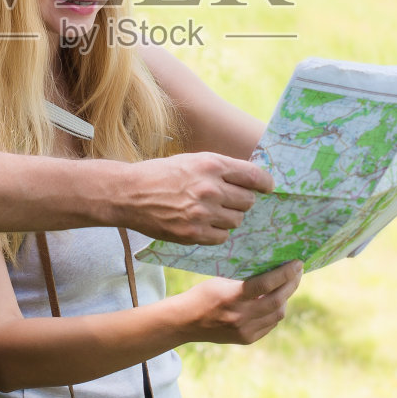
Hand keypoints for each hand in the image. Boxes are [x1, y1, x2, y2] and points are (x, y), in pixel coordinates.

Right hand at [116, 151, 272, 244]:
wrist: (129, 193)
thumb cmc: (161, 174)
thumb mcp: (192, 160)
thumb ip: (220, 169)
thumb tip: (251, 179)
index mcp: (211, 165)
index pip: (254, 176)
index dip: (265, 183)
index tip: (267, 188)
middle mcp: (210, 188)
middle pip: (248, 201)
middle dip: (243, 201)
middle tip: (231, 201)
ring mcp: (202, 212)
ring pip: (237, 220)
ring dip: (230, 218)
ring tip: (213, 212)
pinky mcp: (193, 233)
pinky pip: (222, 237)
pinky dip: (217, 232)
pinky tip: (204, 224)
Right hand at [174, 261, 303, 344]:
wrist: (186, 322)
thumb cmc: (203, 294)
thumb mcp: (222, 280)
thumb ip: (245, 278)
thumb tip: (272, 268)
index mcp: (232, 296)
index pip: (266, 284)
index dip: (285, 273)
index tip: (297, 263)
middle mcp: (240, 316)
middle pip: (277, 301)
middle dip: (291, 284)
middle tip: (297, 272)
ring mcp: (244, 330)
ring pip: (277, 314)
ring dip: (285, 298)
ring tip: (287, 285)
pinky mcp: (247, 339)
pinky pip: (270, 324)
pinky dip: (275, 311)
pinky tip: (275, 301)